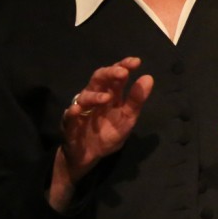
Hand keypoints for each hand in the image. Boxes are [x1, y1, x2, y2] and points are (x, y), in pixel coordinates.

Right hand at [61, 57, 152, 180]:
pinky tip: (77, 110)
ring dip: (95, 96)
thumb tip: (148, 78)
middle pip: (98, 79)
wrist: (90, 156)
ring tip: (106, 98)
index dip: (124, 66)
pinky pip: (69, 116)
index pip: (115, 75)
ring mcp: (81, 109)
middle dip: (109, 73)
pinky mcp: (69, 124)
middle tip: (122, 72)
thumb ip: (136, 100)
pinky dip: (72, 112)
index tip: (136, 62)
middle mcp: (94, 97)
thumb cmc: (108, 133)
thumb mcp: (127, 118)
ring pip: (84, 96)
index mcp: (110, 94)